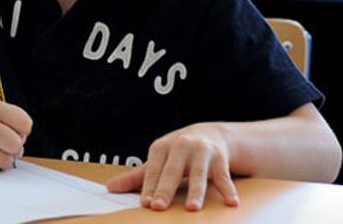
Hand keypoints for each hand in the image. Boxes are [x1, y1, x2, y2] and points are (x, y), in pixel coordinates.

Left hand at [105, 123, 239, 211]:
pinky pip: (224, 176)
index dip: (149, 187)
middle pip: (173, 171)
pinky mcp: (221, 159)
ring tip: (192, 207)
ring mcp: (202, 152)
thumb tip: (110, 188)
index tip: (146, 203)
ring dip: (197, 191)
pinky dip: (228, 190)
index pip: (154, 171)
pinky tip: (231, 203)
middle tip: (159, 207)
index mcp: (162, 147)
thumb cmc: (178, 151)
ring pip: (199, 174)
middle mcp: (182, 146)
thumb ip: (137, 176)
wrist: (211, 134)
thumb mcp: (158, 159)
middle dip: (166, 189)